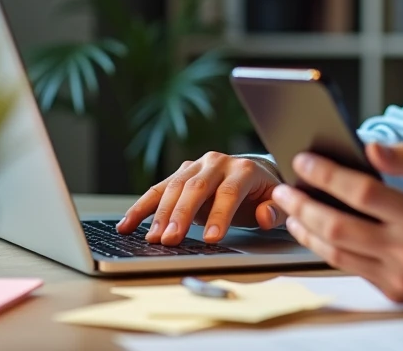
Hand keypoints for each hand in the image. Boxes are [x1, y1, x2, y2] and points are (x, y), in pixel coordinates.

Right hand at [117, 152, 285, 244]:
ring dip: (160, 214)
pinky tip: (127, 224)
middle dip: (182, 215)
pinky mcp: (180, 173)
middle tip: (171, 240)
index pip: (229, 192)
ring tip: (152, 239)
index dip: (220, 215)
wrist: (251, 172)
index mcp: (243, 169)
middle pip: (196, 188)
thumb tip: (264, 215)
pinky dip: (141, 207)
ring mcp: (196, 165)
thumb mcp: (276, 202)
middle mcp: (217, 162)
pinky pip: (157, 190)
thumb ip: (275, 211)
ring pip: (174, 187)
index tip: (211, 239)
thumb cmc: (262, 193)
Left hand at [273, 142, 402, 302]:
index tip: (304, 161)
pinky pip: (350, 268)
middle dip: (304, 204)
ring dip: (307, 229)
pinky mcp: (395, 290)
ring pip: (337, 252)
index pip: (363, 192)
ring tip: (291, 209)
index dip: (327, 175)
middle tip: (283, 187)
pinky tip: (314, 231)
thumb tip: (370, 147)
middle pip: (340, 226)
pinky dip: (326, 248)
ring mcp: (400, 275)